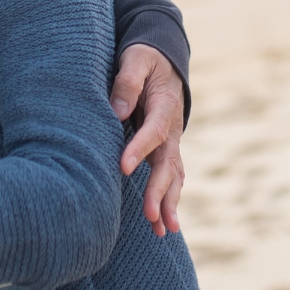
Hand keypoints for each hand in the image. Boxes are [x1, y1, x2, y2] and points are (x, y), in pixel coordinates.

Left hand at [109, 44, 185, 238]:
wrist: (165, 61)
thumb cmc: (145, 59)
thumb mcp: (136, 59)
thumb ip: (126, 82)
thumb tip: (116, 112)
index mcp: (164, 105)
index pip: (151, 131)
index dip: (138, 149)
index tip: (122, 167)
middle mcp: (171, 129)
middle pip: (167, 163)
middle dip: (159, 190)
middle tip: (150, 215)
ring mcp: (171, 142)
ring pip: (173, 176)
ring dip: (169, 203)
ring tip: (164, 231)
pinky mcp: (165, 150)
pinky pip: (170, 177)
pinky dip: (168, 200)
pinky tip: (163, 225)